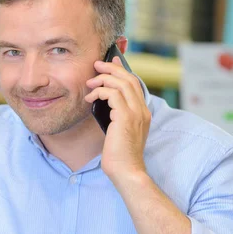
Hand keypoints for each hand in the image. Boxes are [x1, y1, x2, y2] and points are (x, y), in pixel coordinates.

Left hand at [85, 56, 150, 181]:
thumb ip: (116, 116)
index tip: (111, 63)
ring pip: (121, 83)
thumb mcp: (118, 131)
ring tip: (89, 83)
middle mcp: (142, 110)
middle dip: (111, 69)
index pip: (135, 84)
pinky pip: (112, 94)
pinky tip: (89, 98)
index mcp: (143, 113)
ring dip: (102, 79)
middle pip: (129, 79)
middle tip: (96, 65)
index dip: (122, 71)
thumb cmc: (119, 156)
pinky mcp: (125, 117)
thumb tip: (104, 103)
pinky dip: (99, 92)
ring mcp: (136, 113)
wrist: (126, 171)